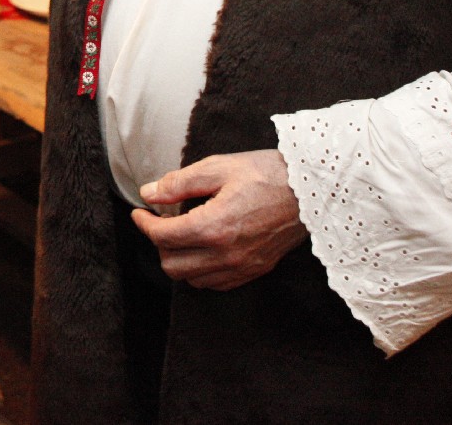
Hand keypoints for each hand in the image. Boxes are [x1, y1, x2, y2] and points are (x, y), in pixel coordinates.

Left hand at [132, 149, 306, 289]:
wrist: (311, 190)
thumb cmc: (266, 173)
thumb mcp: (218, 167)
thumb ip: (179, 183)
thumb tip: (149, 193)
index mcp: (215, 226)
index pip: (163, 237)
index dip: (144, 224)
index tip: (140, 212)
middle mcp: (227, 254)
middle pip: (172, 265)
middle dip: (159, 243)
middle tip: (161, 222)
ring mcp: (242, 267)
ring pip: (191, 279)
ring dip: (178, 259)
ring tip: (181, 234)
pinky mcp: (255, 271)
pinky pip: (215, 284)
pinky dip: (200, 271)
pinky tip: (202, 248)